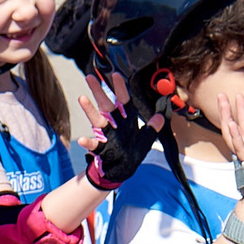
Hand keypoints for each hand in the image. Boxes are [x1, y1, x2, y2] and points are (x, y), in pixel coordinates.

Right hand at [79, 76, 164, 190]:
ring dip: (89, 109)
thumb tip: (162, 116)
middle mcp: (113, 124)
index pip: (123, 100)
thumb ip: (153, 127)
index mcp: (125, 120)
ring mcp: (105, 135)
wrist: (122, 169)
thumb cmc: (132, 152)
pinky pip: (93, 144)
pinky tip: (81, 140)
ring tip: (82, 98)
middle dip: (98, 91)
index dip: (120, 88)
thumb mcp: (146, 139)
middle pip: (105, 104)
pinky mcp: (101, 147)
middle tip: (90, 77)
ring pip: (96, 119)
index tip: (116, 75)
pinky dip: (88, 142)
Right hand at [214, 91, 243, 215]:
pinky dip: (235, 135)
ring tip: (222, 102)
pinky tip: (231, 123)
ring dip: (227, 117)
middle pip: (235, 126)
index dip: (241, 112)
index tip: (237, 98)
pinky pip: (240, 147)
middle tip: (222, 94)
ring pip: (233, 134)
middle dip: (229, 110)